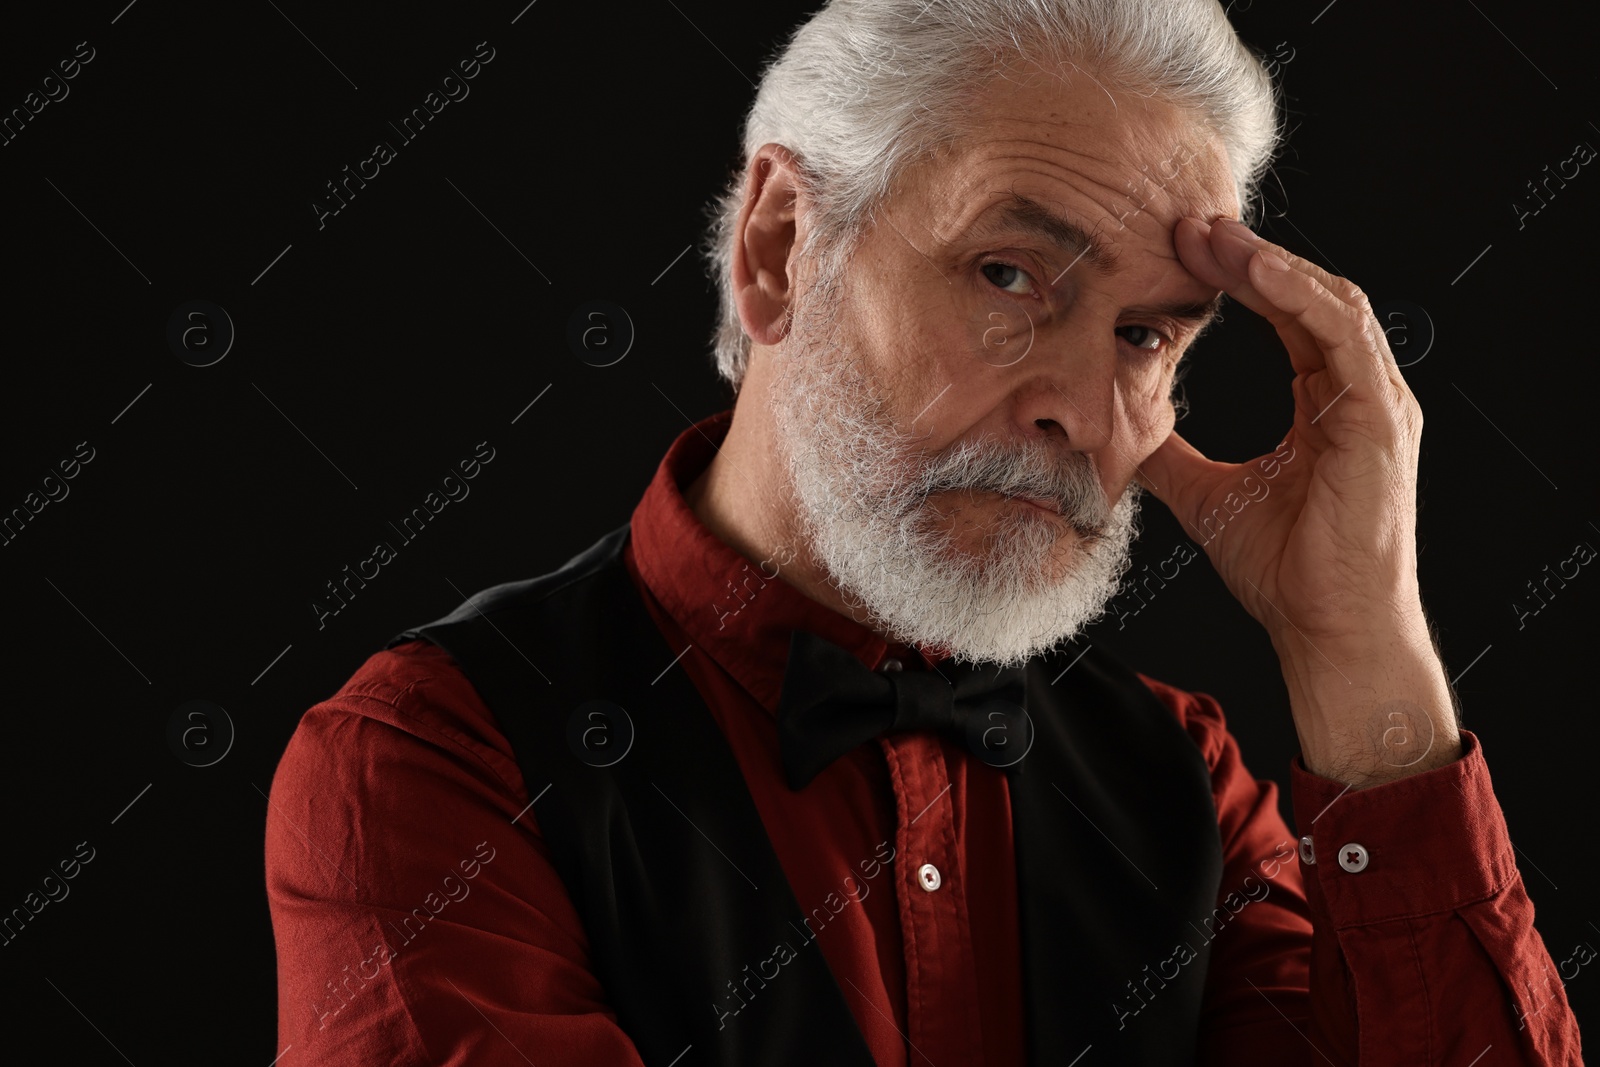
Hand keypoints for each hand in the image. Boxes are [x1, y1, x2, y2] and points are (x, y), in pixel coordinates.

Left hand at [1136, 216, 1459, 784]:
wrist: (1326, 629)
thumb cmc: (1286, 573)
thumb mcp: (1209, 498)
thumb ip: (1174, 458)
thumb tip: (1120, 434)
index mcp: (1328, 405)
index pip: (1286, 318)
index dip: (1238, 279)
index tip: (1179, 249)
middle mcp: (1359, 394)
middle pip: (1306, 298)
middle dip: (1248, 257)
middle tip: (1187, 222)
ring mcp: (1377, 403)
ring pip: (1328, 302)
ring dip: (1268, 264)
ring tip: (1212, 234)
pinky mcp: (1380, 418)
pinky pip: (1343, 335)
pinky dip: (1298, 296)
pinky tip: (1253, 271)